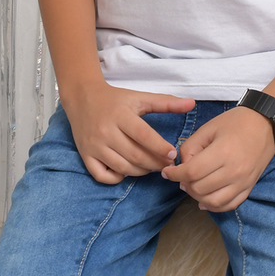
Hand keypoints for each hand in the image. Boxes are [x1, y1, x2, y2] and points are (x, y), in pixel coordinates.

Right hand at [64, 80, 195, 184]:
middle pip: (135, 155)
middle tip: (167, 164)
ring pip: (122, 167)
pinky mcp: (85, 155)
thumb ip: (165, 102)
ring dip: (141, 171)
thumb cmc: (115, 99)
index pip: (143, 136)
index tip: (173, 154)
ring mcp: (94, 146)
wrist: (82, 98)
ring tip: (151, 167)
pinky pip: (102, 176)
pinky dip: (117, 178)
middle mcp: (105, 131)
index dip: (160, 148)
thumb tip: (192, 103)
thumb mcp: (139, 97)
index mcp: (120, 115)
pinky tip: (127, 170)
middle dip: (155, 164)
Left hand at [161, 105, 274, 211]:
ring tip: (192, 186)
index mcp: (223, 152)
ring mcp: (243, 182)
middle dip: (185, 184)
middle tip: (181, 176)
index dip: (175, 174)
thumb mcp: (208, 128)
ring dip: (197, 197)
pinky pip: (229, 205)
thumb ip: (190, 147)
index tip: (167, 172)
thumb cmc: (235, 122)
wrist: (266, 124)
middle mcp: (234, 171)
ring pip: (213, 201)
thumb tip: (182, 167)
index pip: (192, 172)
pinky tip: (205, 200)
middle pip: (200, 188)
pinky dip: (214, 206)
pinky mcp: (249, 187)